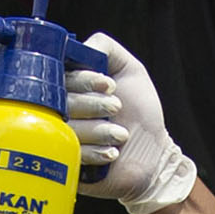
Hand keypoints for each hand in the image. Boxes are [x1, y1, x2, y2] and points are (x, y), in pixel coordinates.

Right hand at [62, 30, 194, 213]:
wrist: (153, 154)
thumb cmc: (140, 111)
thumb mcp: (130, 70)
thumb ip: (106, 49)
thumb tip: (79, 47)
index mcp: (70, 87)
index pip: (61, 77)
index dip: (83, 80)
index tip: (109, 84)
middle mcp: (62, 111)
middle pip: (61, 103)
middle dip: (93, 105)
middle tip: (117, 107)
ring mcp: (63, 139)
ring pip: (68, 130)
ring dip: (99, 130)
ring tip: (122, 135)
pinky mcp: (68, 166)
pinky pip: (72, 157)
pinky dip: (96, 153)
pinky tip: (112, 153)